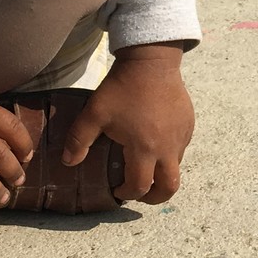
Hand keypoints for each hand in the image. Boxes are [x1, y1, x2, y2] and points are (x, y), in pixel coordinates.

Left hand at [63, 43, 194, 204]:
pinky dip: (169, 154)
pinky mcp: (188, 124)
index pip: (139, 186)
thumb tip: (68, 162)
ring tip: (145, 164)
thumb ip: (78, 140)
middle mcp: (168, 148)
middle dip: (154, 197)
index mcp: (144, 149)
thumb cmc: (122, 88)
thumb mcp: (94, 113)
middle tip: (140, 191)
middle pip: (170, 187)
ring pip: (176, 167)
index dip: (127, 194)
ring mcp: (181, 136)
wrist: (151, 60)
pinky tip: (155, 140)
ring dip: (161, 173)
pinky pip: (181, 147)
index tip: (116, 189)